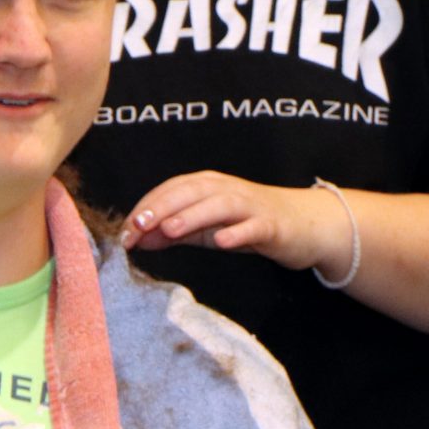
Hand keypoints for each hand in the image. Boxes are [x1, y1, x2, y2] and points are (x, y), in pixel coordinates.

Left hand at [121, 171, 348, 275]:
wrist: (304, 225)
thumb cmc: (249, 223)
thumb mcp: (206, 228)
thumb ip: (174, 232)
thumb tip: (137, 238)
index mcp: (206, 186)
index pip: (170, 190)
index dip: (145, 208)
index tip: (124, 230)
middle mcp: (226, 189)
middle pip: (190, 192)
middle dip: (161, 208)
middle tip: (137, 226)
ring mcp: (250, 205)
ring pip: (219, 206)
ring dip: (193, 216)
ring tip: (170, 231)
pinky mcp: (272, 224)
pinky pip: (254, 227)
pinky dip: (238, 232)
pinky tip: (223, 242)